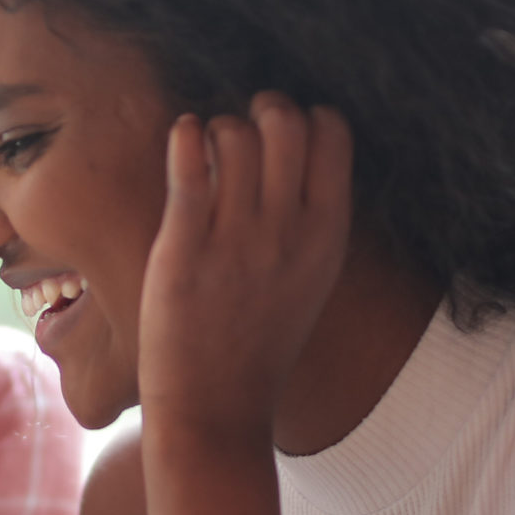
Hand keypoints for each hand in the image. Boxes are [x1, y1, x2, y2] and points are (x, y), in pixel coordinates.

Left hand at [138, 94, 351, 441]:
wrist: (217, 407)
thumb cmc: (260, 340)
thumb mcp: (313, 278)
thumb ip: (314, 216)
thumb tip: (301, 148)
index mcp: (327, 234)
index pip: (333, 132)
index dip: (305, 116)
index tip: (280, 134)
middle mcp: (288, 231)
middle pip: (286, 120)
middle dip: (261, 107)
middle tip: (240, 127)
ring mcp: (236, 239)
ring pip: (233, 134)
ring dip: (216, 128)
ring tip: (204, 150)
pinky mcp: (184, 250)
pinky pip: (188, 168)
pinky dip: (184, 136)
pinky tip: (181, 138)